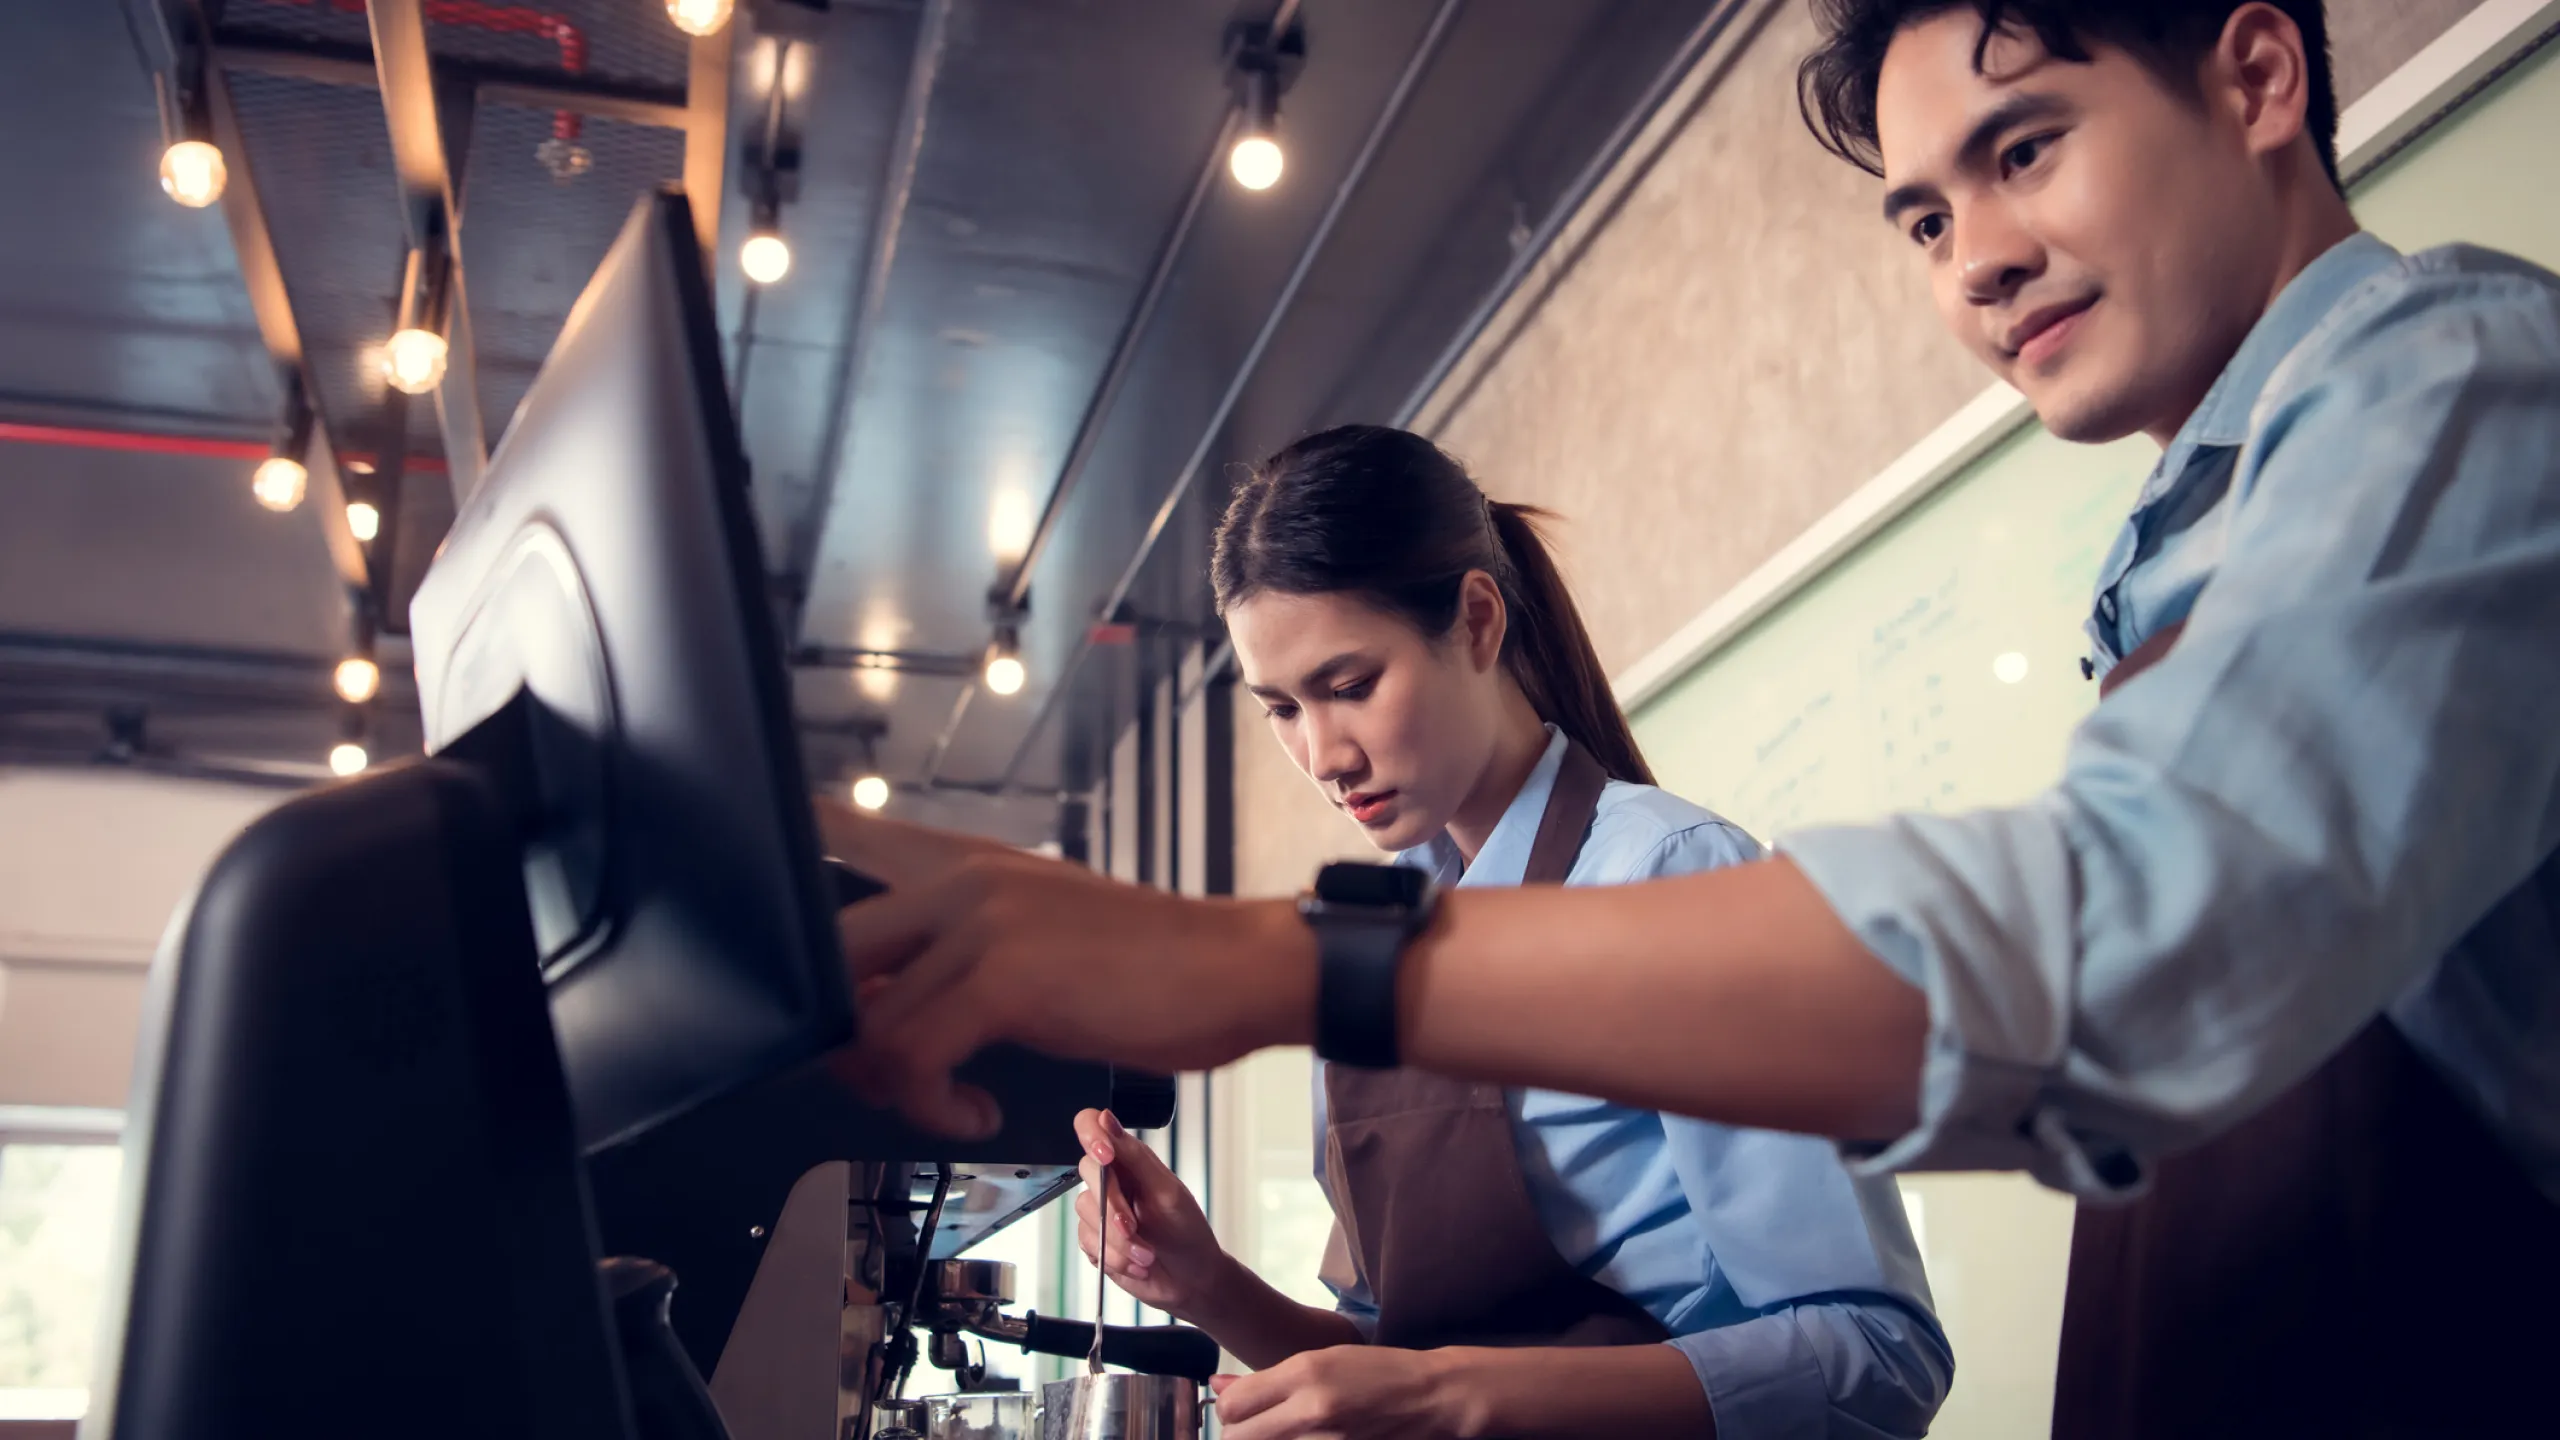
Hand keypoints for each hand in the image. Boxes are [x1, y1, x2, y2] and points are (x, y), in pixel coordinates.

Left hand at [815, 800, 1316, 1137]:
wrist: (1237, 968)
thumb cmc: (1146, 967)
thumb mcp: (1035, 941)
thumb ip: (953, 958)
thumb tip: (877, 1011)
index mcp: (963, 863)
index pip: (841, 833)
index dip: (778, 868)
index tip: (751, 905)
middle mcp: (961, 878)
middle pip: (827, 950)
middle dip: (831, 1035)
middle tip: (877, 1076)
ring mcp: (980, 922)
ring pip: (863, 1017)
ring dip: (888, 1085)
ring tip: (943, 1102)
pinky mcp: (1005, 977)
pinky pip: (913, 1055)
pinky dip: (932, 1107)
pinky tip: (977, 1113)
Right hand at [1073, 1109, 1233, 1321]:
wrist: (1192, 1281)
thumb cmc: (1187, 1231)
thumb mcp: (1166, 1191)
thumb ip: (1134, 1156)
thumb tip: (1106, 1118)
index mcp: (1129, 1159)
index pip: (1092, 1126)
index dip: (1091, 1135)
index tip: (1105, 1157)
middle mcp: (1110, 1180)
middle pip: (1086, 1171)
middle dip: (1112, 1206)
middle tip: (1134, 1228)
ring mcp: (1100, 1211)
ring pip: (1085, 1212)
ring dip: (1118, 1240)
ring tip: (1146, 1254)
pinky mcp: (1094, 1240)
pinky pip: (1088, 1242)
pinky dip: (1114, 1256)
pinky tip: (1136, 1263)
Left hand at [1212, 1346, 1474, 1439]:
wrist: (1432, 1398)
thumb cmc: (1376, 1372)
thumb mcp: (1322, 1360)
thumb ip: (1267, 1379)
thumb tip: (1218, 1388)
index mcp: (1304, 1374)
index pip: (1232, 1406)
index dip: (1231, 1410)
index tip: (1244, 1410)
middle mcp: (1311, 1411)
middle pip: (1237, 1438)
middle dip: (1241, 1434)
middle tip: (1261, 1427)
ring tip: (1284, 1433)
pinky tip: (1302, 1439)